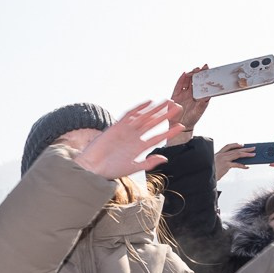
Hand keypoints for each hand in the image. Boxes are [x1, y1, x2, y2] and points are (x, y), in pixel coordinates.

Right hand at [70, 101, 186, 179]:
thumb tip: (165, 158)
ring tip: (167, 101)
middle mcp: (134, 138)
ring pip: (144, 117)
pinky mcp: (117, 126)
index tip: (181, 126)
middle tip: (178, 107)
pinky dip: (138, 108)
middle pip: (153, 124)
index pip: (158, 138)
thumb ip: (148, 163)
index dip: (169, 131)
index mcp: (139, 148)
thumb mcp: (132, 167)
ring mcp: (126, 131)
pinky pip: (129, 115)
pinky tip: (148, 102)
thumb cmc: (109, 170)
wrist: (92, 167)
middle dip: (165, 115)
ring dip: (155, 109)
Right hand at [169, 66, 211, 130]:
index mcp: (199, 95)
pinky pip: (178, 86)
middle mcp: (191, 92)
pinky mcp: (176, 96)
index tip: (207, 67)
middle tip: (201, 68)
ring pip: (187, 81)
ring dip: (191, 74)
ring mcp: (183, 93)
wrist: (181, 126)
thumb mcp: (199, 110)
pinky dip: (181, 79)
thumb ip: (203, 103)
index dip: (205, 74)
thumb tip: (208, 95)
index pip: (202, 82)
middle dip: (198, 72)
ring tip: (194, 70)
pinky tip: (184, 74)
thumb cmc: (192, 118)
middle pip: (195, 79)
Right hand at [214, 143, 255, 181]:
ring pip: (238, 154)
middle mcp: (221, 155)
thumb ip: (225, 162)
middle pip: (236, 150)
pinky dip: (243, 165)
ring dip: (247, 154)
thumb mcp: (216, 165)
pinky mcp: (226, 165)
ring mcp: (224, 160)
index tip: (241, 145)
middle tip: (253, 148)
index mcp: (218, 154)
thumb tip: (237, 163)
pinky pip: (237, 164)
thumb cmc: (211, 172)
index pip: (228, 146)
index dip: (235, 145)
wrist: (206, 176)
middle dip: (246, 149)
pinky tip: (247, 166)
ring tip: (253, 155)